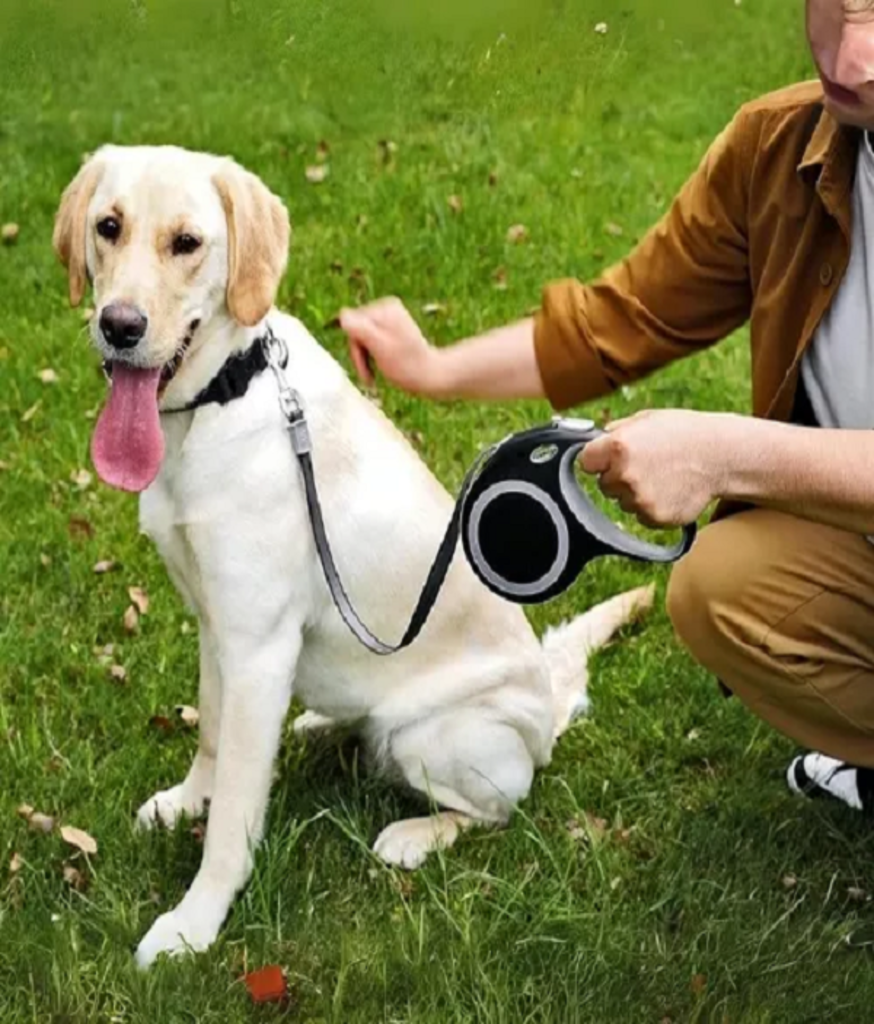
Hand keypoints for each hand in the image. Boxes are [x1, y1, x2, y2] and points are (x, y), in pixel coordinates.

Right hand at [340, 298, 439, 394]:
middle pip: (357, 328)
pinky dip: (373, 353)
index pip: (352, 323)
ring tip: (375, 373)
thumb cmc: (407, 366)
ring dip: (366, 355)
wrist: (431, 375)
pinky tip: (382, 364)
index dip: (356, 348)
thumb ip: (360, 328)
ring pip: (362, 335)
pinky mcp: (393, 327)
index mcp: (385, 308)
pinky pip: (371, 338)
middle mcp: (388, 306)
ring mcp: (391, 316)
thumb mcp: (380, 346)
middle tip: (370, 376)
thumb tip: (342, 313)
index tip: (366, 369)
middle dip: (361, 353)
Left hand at [580, 410, 729, 527]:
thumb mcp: (646, 419)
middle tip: (645, 465)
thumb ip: (615, 431)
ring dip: (635, 493)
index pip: (585, 461)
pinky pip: (641, 515)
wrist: (721, 456)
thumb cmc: (684, 433)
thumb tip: (594, 440)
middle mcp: (624, 475)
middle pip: (603, 484)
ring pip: (622, 502)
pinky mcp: (653, 517)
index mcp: (618, 446)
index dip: (598, 459)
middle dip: (618, 477)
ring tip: (662, 476)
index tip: (608, 458)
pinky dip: (651, 507)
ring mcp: (639, 499)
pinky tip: (669, 490)